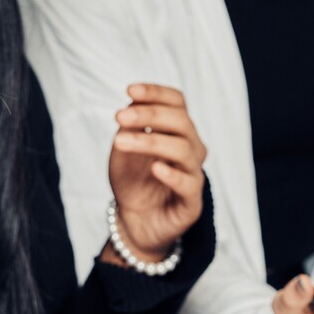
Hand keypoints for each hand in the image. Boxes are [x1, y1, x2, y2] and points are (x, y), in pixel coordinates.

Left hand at [105, 84, 207, 262]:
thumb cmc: (132, 181)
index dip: (156, 93)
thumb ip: (129, 127)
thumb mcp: (124, 148)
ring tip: (122, 142)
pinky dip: (172, 174)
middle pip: (182, 122)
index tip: (129, 91)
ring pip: (183, 150)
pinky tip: (154, 168)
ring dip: (151, 141)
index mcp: (178, 131)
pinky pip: (188, 184)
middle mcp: (191, 149)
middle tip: (119, 117)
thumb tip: (132, 104)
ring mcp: (194, 174)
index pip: (177, 102)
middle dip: (150, 115)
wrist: (134, 222)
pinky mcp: (192, 203)